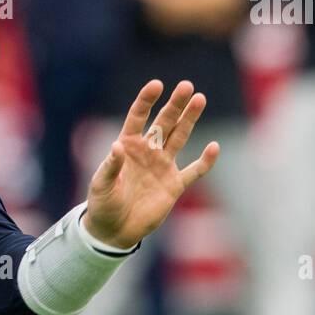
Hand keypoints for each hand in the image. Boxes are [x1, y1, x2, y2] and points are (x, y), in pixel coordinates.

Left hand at [83, 80, 219, 248]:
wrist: (114, 230)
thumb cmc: (103, 204)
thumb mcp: (101, 186)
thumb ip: (110, 166)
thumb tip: (117, 146)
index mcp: (127, 146)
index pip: (137, 117)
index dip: (146, 100)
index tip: (157, 84)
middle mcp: (147, 151)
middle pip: (164, 122)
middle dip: (175, 105)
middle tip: (187, 86)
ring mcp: (163, 167)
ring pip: (180, 137)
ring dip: (190, 120)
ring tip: (200, 99)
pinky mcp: (174, 185)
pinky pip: (194, 171)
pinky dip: (205, 161)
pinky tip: (214, 147)